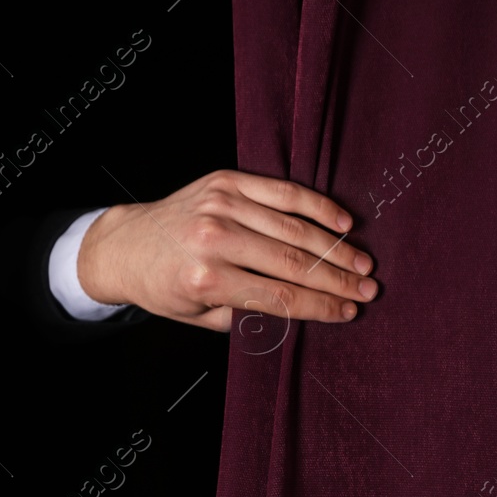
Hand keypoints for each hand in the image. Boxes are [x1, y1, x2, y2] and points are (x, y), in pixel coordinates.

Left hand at [75, 169, 377, 329]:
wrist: (127, 246)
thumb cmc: (165, 286)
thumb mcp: (200, 315)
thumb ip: (247, 315)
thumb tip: (303, 311)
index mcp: (205, 279)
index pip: (279, 295)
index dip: (320, 305)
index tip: (350, 311)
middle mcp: (214, 239)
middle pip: (292, 262)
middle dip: (337, 278)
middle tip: (369, 289)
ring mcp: (221, 204)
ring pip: (293, 228)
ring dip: (335, 247)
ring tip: (363, 263)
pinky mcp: (226, 181)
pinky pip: (281, 191)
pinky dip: (316, 206)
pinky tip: (342, 222)